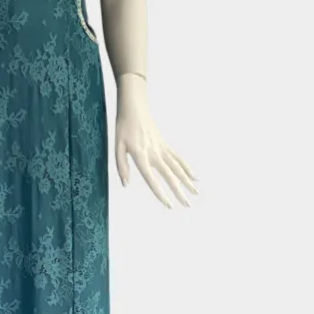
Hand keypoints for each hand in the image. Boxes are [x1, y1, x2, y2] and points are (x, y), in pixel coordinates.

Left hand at [114, 75, 197, 207]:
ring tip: (196, 194)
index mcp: (141, 156)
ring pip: (178, 168)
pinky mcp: (165, 145)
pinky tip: (194, 177)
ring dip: (187, 182)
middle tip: (188, 205)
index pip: (153, 180)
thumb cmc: (123, 127)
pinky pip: (178, 158)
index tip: (170, 205)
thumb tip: (126, 184)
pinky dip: (187, 168)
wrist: (135, 108)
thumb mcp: (117, 146)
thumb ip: (122, 166)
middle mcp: (154, 154)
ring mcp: (162, 149)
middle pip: (170, 177)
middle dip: (180, 192)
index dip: (161, 194)